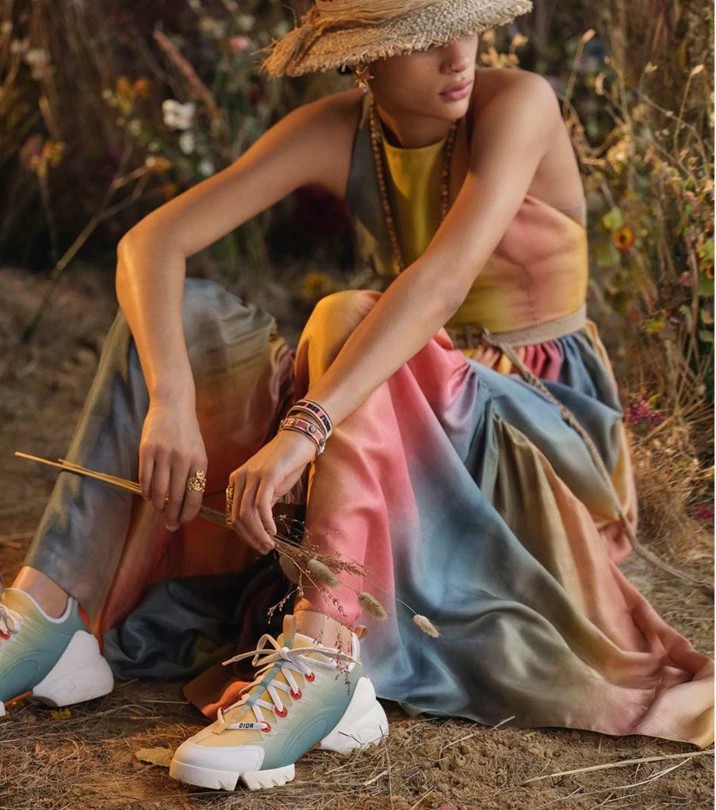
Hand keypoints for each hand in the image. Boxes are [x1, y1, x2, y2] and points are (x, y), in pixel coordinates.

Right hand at [138, 400, 207, 529]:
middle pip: (175, 498)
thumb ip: (194, 476)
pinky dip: (146, 492)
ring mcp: (163, 455)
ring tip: (159, 509)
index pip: (194, 497)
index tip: (183, 522)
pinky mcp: (146, 451)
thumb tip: (186, 505)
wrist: (173, 406)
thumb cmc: (187, 434)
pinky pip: (144, 479)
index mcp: (199, 462)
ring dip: (158, 505)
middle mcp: (182, 460)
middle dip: (172, 516)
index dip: (187, 514)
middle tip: (169, 525)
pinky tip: (148, 496)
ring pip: (158, 491)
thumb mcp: (198, 453)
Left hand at [227, 430, 316, 553]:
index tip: (257, 545)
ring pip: (247, 514)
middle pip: (237, 517)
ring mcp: (252, 475)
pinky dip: (265, 522)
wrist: (299, 439)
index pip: (233, 515)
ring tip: (269, 544)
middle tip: (264, 549)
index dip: (244, 534)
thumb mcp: (270, 486)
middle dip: (250, 537)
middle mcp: (240, 478)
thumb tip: (260, 527)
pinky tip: (273, 530)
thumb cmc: (287, 463)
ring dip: (258, 534)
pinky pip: (261, 505)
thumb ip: (262, 503)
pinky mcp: (267, 475)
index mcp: (236, 480)